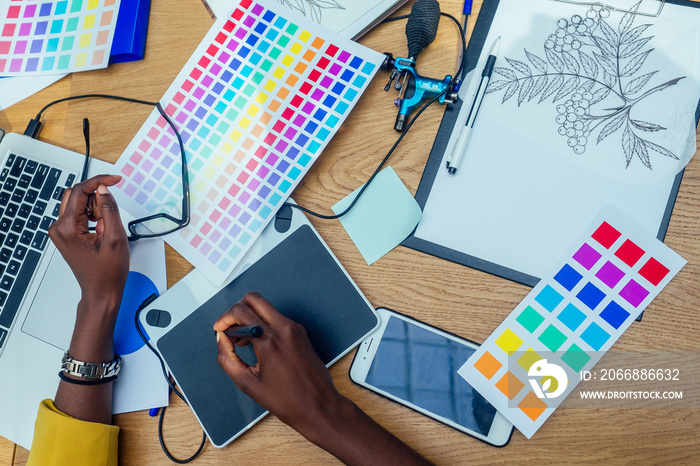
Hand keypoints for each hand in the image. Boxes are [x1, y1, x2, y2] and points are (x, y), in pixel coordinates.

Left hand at [49, 175, 129, 319]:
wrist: (101, 291)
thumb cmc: (107, 272)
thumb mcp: (115, 237)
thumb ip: (109, 209)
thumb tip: (104, 189)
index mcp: (68, 228)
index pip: (81, 191)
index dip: (100, 181)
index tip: (115, 179)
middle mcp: (59, 228)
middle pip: (76, 194)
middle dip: (97, 198)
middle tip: (111, 210)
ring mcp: (61, 231)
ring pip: (77, 203)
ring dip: (94, 207)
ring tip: (107, 226)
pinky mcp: (66, 234)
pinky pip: (77, 214)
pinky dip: (91, 215)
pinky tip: (101, 228)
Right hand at [214, 292, 343, 437]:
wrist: (318, 405)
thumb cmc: (288, 400)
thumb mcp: (247, 383)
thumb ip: (227, 358)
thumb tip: (221, 340)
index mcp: (270, 341)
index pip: (240, 311)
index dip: (224, 318)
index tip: (219, 329)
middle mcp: (284, 328)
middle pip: (253, 298)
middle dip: (236, 311)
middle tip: (230, 329)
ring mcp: (294, 328)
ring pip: (265, 307)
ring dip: (249, 317)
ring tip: (241, 341)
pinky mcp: (300, 332)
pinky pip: (276, 317)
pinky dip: (262, 324)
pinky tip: (257, 343)